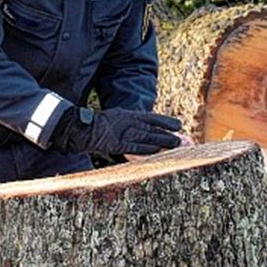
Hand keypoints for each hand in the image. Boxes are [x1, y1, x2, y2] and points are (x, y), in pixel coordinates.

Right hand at [51, 107, 181, 155]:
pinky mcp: (118, 144)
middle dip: (167, 134)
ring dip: (161, 142)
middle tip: (180, 139)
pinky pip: (135, 148)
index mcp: (131, 115)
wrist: (86, 128)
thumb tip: (149, 124)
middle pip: (153, 129)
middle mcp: (130, 123)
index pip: (153, 117)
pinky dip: (147, 150)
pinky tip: (156, 152)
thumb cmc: (104, 123)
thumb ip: (134, 120)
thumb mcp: (120, 116)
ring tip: (174, 145)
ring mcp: (124, 133)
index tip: (178, 125)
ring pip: (147, 138)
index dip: (166, 122)